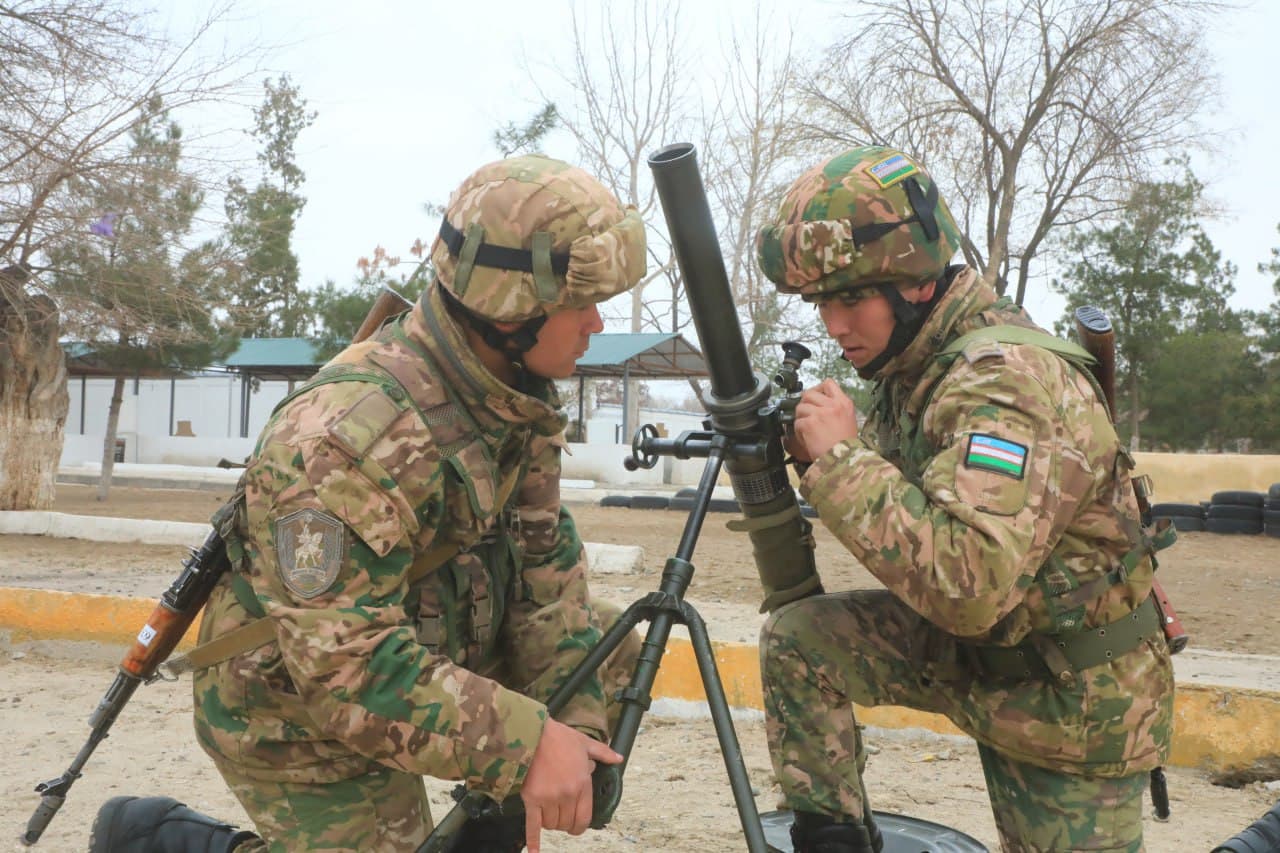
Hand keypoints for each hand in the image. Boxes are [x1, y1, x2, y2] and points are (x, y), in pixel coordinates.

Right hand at [521, 719, 621, 852]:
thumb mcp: (585, 743)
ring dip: (550, 822)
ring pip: (551, 825)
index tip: (575, 826)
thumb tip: (619, 759)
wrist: (532, 734)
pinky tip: (535, 852)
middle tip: (560, 815)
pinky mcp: (531, 800)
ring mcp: (549, 799)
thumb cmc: (558, 737)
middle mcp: (567, 795)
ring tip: (547, 812)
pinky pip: (533, 825)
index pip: (584, 818)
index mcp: (582, 784)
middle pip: (567, 824)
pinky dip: (534, 840)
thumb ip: (603, 753)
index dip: (580, 826)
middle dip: (564, 823)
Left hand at [790, 379, 858, 461]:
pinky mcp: (809, 424)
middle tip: (807, 416)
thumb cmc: (847, 446)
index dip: (818, 389)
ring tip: (808, 431)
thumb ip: (835, 409)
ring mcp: (820, 413)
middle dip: (804, 404)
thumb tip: (818, 405)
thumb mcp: (848, 421)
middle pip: (809, 394)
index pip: (828, 383)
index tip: (814, 398)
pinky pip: (797, 423)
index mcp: (844, 403)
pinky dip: (799, 432)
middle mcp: (832, 405)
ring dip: (801, 419)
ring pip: (800, 408)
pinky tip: (807, 439)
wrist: (845, 461)